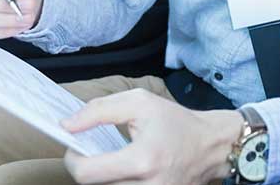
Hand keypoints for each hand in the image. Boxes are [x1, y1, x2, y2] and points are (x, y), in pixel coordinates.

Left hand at [60, 89, 242, 184]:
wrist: (212, 146)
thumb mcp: (139, 102)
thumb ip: (98, 110)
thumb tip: (67, 126)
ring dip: (103, 178)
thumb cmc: (177, 122)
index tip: (75, 147)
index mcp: (142, 159)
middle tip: (92, 152)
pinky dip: (117, 183)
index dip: (73, 160)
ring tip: (111, 162)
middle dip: (87, 168)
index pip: (87, 174)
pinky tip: (123, 171)